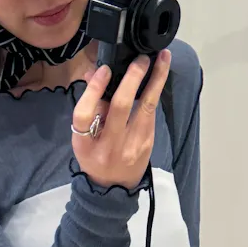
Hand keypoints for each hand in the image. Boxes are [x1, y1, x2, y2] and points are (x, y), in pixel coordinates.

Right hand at [71, 51, 171, 190]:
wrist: (114, 188)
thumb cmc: (95, 158)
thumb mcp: (84, 139)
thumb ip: (90, 108)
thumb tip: (96, 73)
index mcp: (85, 146)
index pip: (85, 114)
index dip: (94, 90)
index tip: (104, 70)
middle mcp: (109, 147)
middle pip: (120, 107)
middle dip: (132, 78)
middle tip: (141, 58)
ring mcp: (131, 146)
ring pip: (146, 107)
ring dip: (157, 79)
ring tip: (163, 57)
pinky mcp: (147, 144)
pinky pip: (151, 112)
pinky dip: (155, 92)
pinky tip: (159, 76)